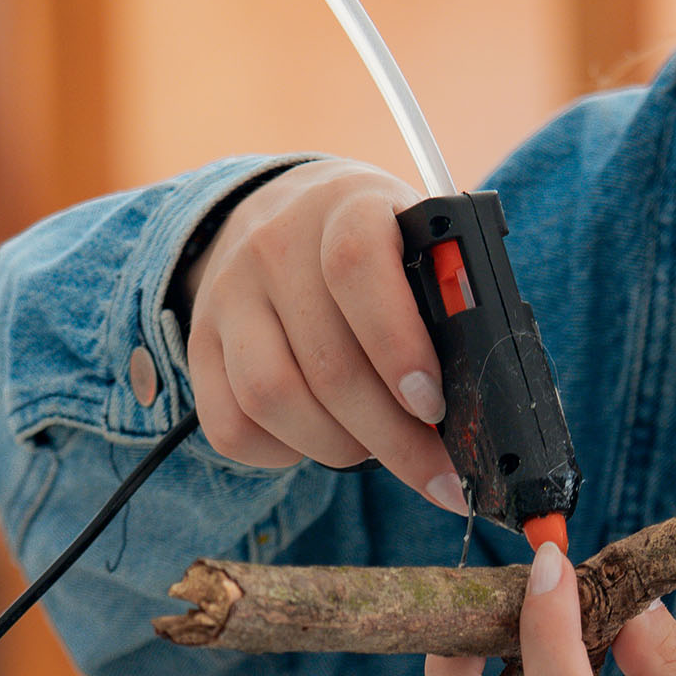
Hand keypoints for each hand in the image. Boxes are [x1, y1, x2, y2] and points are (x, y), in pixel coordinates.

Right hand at [184, 158, 464, 512]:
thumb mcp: (419, 246)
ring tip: (375, 447)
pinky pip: (232, 427)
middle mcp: (274, 243)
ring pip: (273, 398)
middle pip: (326, 361)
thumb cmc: (378, 248)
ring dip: (339, 447)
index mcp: (345, 204)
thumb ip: (447, 306)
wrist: (283, 215)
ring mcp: (228, 295)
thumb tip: (477, 406)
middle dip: (392, 437)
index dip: (398, 345)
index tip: (433, 403)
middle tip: (436, 470)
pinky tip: (319, 439)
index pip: (356, 265)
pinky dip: (284, 453)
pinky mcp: (198, 344)